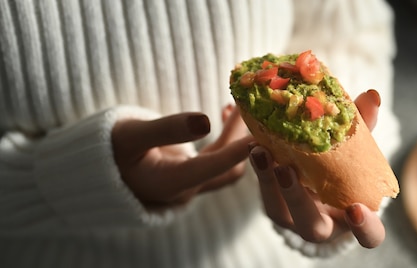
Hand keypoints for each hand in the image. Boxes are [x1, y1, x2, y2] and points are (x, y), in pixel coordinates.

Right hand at [112, 105, 253, 207]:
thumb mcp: (131, 134)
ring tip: (239, 103)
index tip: (259, 135)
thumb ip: (167, 129)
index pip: (212, 168)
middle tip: (254, 106)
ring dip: (236, 136)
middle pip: (228, 167)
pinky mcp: (191, 174)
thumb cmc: (108, 148)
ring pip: (226, 163)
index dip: (237, 151)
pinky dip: (227, 138)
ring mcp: (190, 184)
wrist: (95, 169)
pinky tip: (225, 112)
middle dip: (243, 138)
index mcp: (169, 183)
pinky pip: (218, 159)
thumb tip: (205, 120)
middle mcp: (185, 188)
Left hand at [249, 90, 385, 247]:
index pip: (370, 236)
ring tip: (260, 151)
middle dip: (298, 198)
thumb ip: (364, 129)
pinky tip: (254, 144)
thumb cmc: (345, 169)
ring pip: (279, 210)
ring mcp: (295, 220)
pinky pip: (264, 194)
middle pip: (312, 227)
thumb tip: (372, 95)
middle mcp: (324, 226)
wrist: (317, 180)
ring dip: (268, 181)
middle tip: (286, 170)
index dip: (365, 228)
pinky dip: (259, 170)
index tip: (356, 210)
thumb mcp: (357, 150)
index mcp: (354, 220)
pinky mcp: (275, 208)